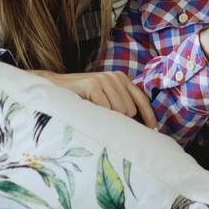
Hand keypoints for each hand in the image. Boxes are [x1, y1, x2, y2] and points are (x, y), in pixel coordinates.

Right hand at [29, 70, 156, 127]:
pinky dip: (96, 114)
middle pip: (130, 110)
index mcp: (122, 79)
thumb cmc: (83, 99)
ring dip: (106, 117)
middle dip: (120, 121)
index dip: (148, 116)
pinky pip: (104, 109)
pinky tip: (87, 109)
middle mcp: (116, 77)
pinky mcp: (93, 84)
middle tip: (103, 121)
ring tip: (93, 114)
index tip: (153, 131)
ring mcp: (104, 79)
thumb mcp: (106, 100)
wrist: (55, 89)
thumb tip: (142, 128)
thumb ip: (121, 106)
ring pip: (118, 110)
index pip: (142, 100)